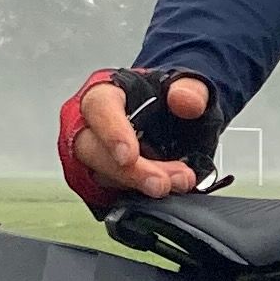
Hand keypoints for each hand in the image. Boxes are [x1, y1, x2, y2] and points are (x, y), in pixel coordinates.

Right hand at [67, 68, 216, 202]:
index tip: (129, 157)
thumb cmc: (162, 100)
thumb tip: (185, 100)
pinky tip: (166, 190)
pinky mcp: (103, 180)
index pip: (99, 108)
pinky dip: (139, 195)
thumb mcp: (184, 85)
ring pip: (103, 176)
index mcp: (104, 92)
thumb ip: (190, 89)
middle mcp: (89, 125)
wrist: (167, 118)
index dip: (112, 133)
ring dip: (140, 185)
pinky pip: (113, 193)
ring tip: (175, 183)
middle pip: (93, 150)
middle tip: (162, 183)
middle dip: (129, 172)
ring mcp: (94, 155)